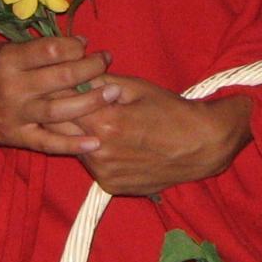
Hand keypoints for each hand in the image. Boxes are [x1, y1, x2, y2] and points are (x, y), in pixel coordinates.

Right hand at [0, 35, 110, 155]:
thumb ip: (30, 49)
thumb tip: (71, 44)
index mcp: (8, 61)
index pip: (51, 50)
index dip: (74, 45)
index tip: (85, 43)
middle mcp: (14, 88)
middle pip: (62, 77)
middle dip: (90, 67)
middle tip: (107, 60)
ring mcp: (16, 115)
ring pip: (61, 110)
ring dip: (91, 101)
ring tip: (113, 92)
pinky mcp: (16, 137)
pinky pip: (48, 143)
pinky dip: (72, 145)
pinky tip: (95, 142)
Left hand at [45, 75, 252, 196]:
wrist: (201, 146)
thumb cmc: (170, 110)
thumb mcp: (136, 88)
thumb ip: (99, 81)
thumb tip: (72, 74)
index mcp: (104, 122)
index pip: (61, 106)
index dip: (59, 93)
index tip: (61, 86)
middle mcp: (99, 153)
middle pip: (60, 131)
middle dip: (62, 115)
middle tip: (75, 103)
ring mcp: (104, 174)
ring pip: (75, 149)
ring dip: (78, 135)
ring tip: (100, 122)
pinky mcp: (111, 187)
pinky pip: (92, 167)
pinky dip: (95, 154)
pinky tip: (114, 144)